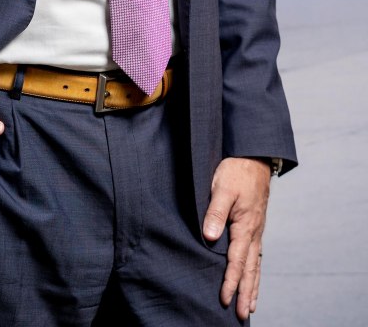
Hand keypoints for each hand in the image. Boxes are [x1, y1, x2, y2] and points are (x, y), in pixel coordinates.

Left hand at [203, 156, 270, 319]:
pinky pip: (257, 254)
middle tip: (241, 314)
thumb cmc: (236, 171)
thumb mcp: (222, 187)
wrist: (254, 156)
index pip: (236, 259)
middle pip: (249, 268)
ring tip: (250, 306)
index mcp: (245, 225)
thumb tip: (209, 236)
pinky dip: (255, 270)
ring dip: (252, 285)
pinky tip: (253, 277)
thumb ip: (215, 212)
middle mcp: (254, 232)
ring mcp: (257, 230)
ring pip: (255, 264)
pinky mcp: (255, 225)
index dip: (230, 280)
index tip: (224, 298)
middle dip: (244, 292)